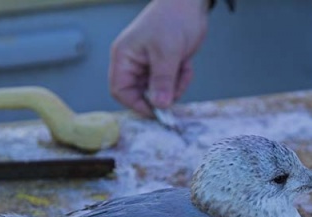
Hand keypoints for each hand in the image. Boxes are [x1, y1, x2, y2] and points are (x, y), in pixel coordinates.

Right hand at [109, 0, 208, 114]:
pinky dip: (180, 79)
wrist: (191, 4)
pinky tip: (186, 65)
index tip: (157, 110)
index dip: (137, 104)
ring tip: (183, 69)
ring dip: (174, 86)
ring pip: (159, 91)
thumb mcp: (167, 53)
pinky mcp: (163, 66)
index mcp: (124, 57)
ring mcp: (149, 65)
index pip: (120, 90)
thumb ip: (162, 80)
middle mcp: (133, 63)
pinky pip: (170, 84)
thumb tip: (159, 105)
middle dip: (161, 94)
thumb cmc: (173, 19)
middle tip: (177, 88)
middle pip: (141, 94)